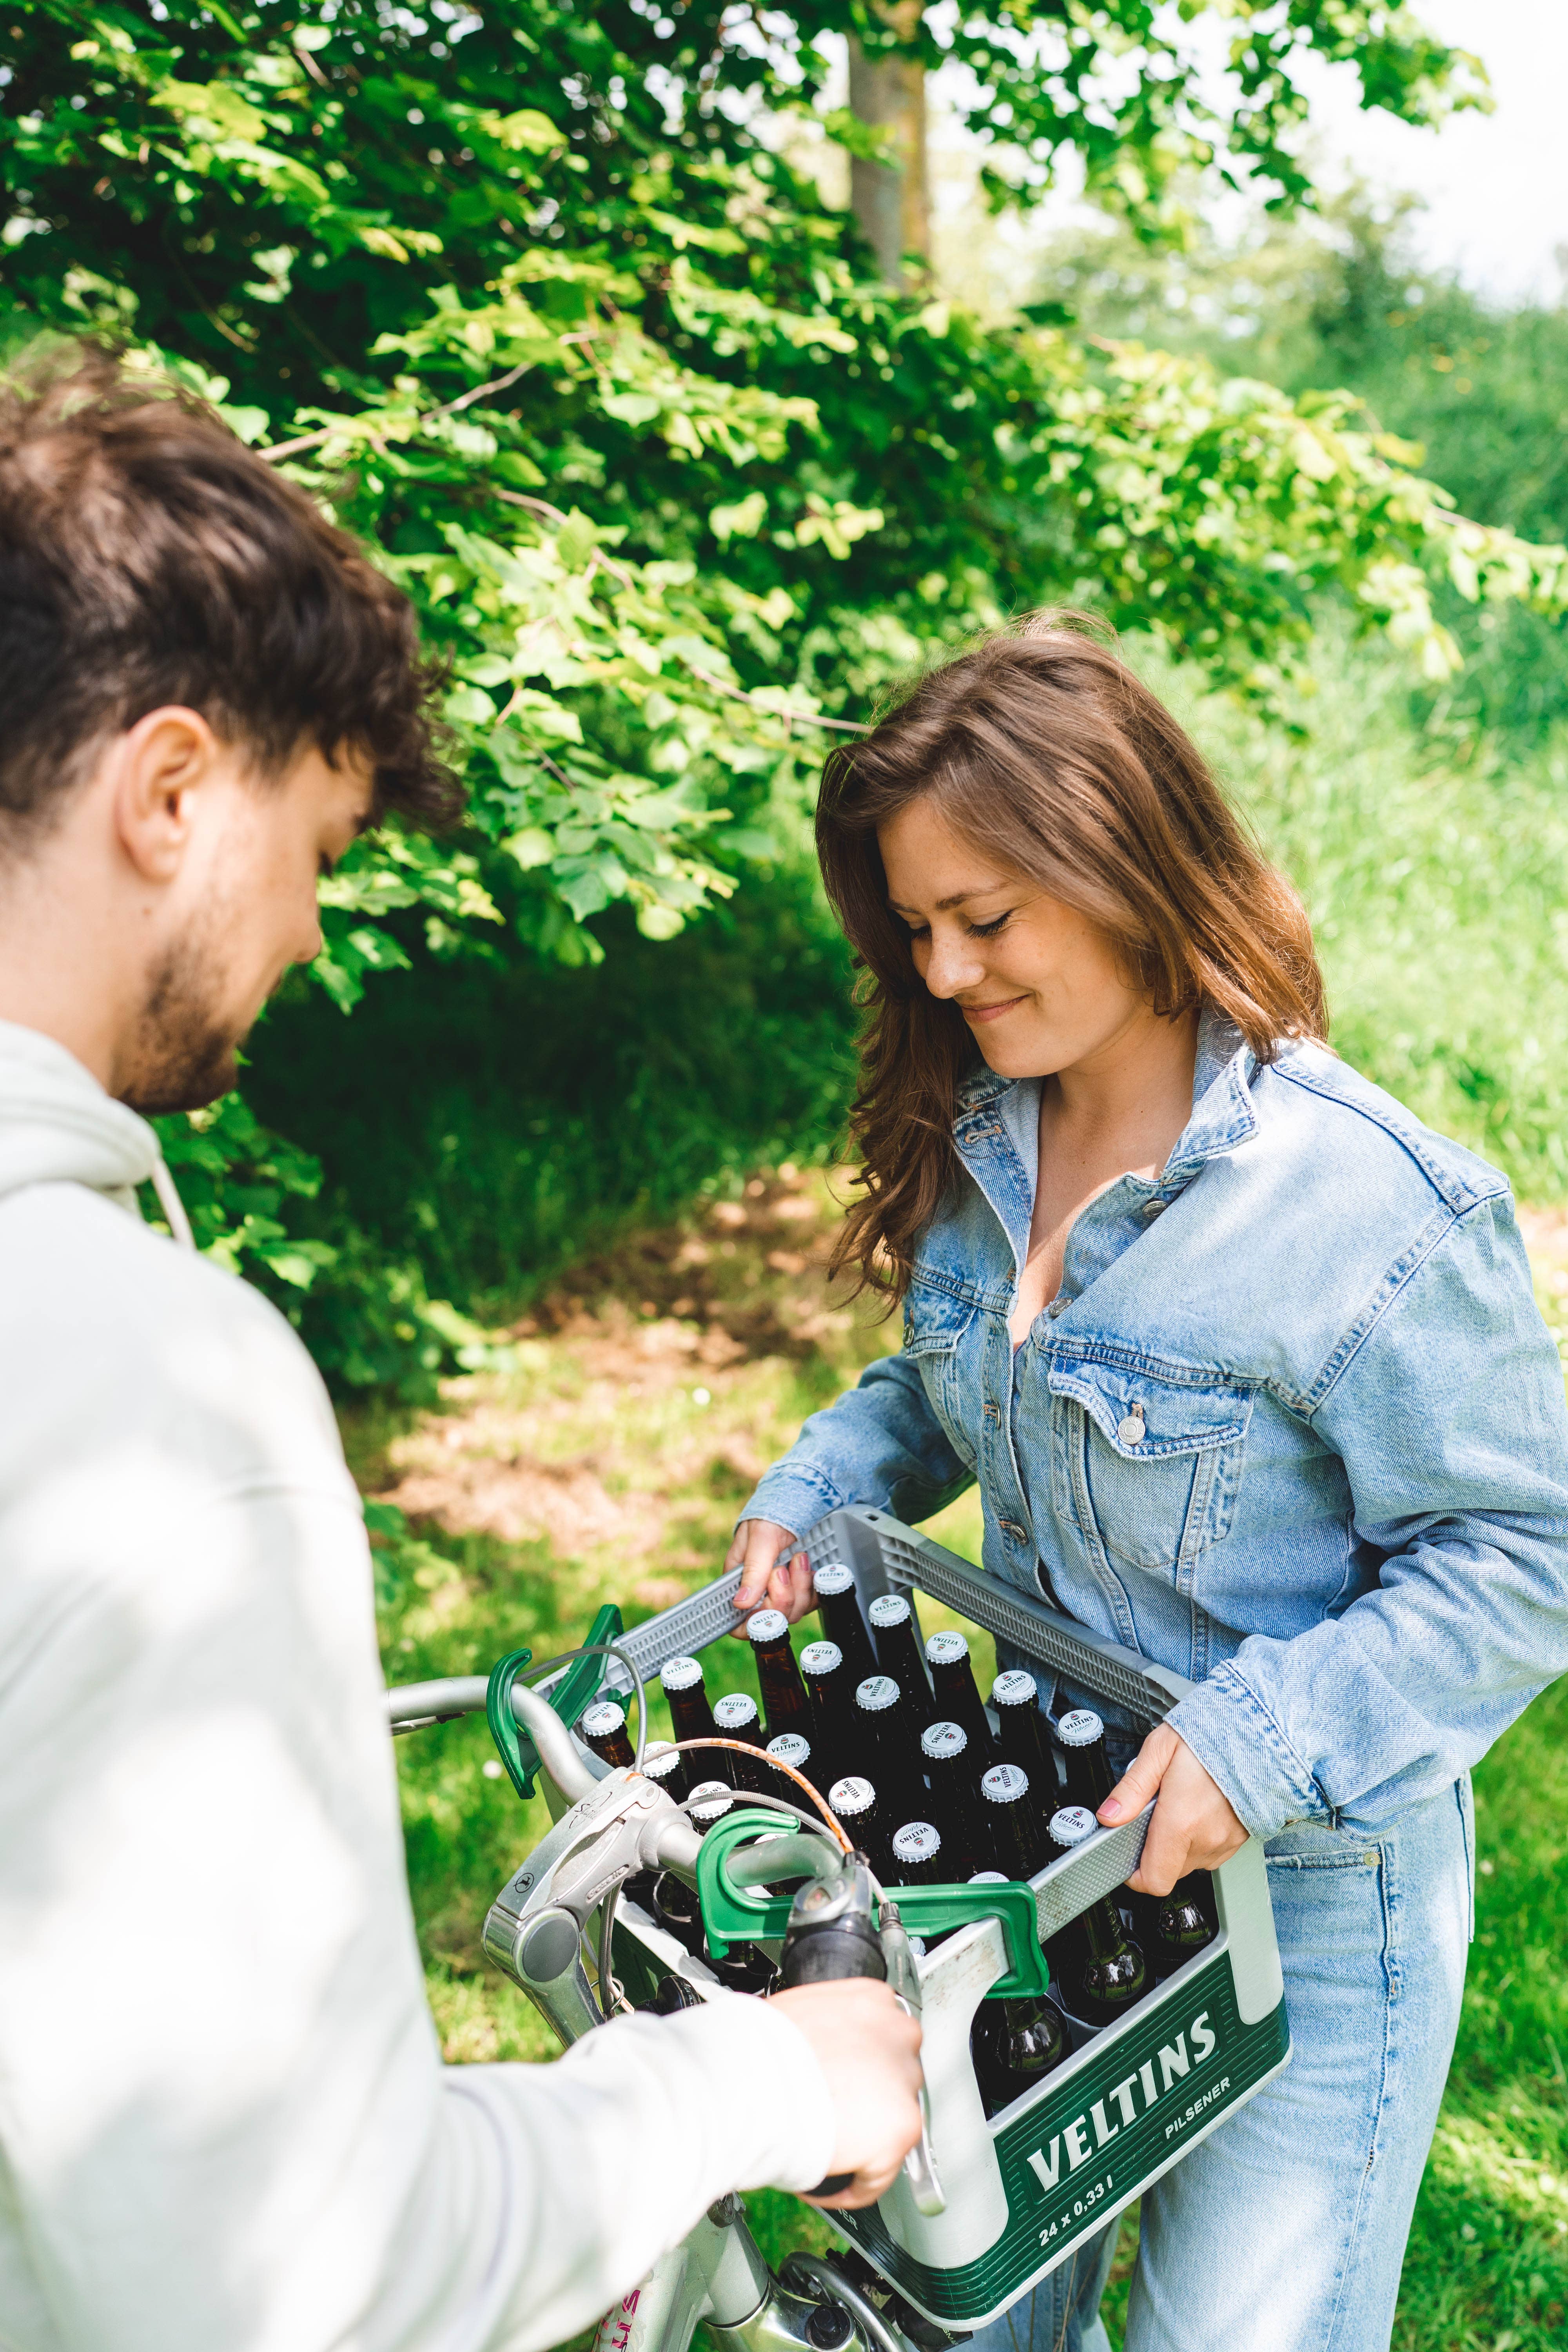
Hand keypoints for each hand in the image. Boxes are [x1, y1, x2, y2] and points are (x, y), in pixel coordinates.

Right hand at [725, 1518, 813, 1631]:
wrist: (800, 1499)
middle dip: (782, 1596)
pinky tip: (810, 1568)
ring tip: (799, 1559)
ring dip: (800, 1587)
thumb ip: (753, 1569)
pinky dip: (814, 1587)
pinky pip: (812, 1602)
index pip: (739, 1622)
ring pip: (794, 1612)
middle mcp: (760, 1591)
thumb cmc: (772, 1515)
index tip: (767, 1601)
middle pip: (772, 1619)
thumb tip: (741, 1602)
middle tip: (782, 1569)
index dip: (755, 1620)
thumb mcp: (760, 1538)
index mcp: (739, 1582)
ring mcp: (783, 1590)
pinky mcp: (802, 1587)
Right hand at [770, 1980, 923, 2208]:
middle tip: (828, 2119)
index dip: (856, 2071)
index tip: (838, 2089)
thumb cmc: (757, 2051)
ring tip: (824, 2153)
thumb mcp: (795, 2014)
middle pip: (891, 2079)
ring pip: (889, 2126)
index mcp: (871, 2000)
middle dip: (863, 2104)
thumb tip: (815, 2050)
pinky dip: (854, 2185)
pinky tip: (827, 2184)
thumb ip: (823, 2029)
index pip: (881, 2040)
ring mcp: (904, 2081)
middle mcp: (898, 2033)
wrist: (748, 2084)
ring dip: (860, 2144)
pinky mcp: (902, 2128)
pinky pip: (879, 2172)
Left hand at [1099, 1723, 1247, 1895]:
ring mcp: (1226, 1842)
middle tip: (1153, 1813)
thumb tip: (1109, 1815)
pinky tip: (1198, 1809)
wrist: (1260, 1731)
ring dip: (1177, 1843)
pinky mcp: (1239, 1839)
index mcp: (1181, 1821)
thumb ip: (1132, 1789)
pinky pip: (1211, 1852)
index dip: (1134, 1875)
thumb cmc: (1212, 1734)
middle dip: (1154, 1848)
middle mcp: (1206, 1839)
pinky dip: (1199, 1838)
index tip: (1126, 1856)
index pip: (1153, 1879)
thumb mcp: (1160, 1750)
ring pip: (1189, 1861)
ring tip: (1179, 1805)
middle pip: (1168, 1870)